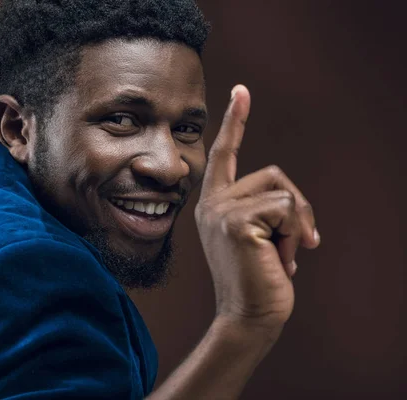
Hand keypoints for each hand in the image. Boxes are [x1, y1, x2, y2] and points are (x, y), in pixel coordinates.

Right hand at [195, 85, 319, 330]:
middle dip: (296, 209)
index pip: (225, 154)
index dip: (234, 121)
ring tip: (284, 254)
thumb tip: (289, 200)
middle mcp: (213, 203)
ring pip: (283, 191)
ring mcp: (221, 210)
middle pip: (273, 175)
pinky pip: (286, 207)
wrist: (250, 315)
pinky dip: (295, 233)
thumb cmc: (259, 278)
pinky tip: (283, 258)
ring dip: (296, 225)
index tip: (240, 91)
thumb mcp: (260, 235)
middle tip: (294, 244)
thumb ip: (263, 208)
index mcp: (215, 204)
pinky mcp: (237, 221)